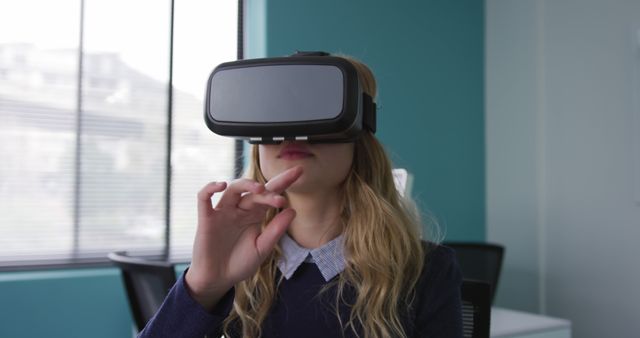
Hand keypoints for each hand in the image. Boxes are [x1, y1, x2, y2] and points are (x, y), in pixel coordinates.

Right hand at [185, 166, 302, 309]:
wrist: (218, 280)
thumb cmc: (240, 264)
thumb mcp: (262, 248)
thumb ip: (276, 230)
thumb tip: (293, 210)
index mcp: (254, 215)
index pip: (270, 194)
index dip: (283, 182)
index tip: (299, 172)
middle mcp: (239, 210)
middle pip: (254, 191)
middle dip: (268, 191)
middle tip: (280, 199)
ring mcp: (223, 213)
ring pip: (233, 189)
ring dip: (245, 185)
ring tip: (259, 189)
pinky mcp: (206, 220)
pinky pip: (203, 198)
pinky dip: (209, 188)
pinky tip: (220, 185)